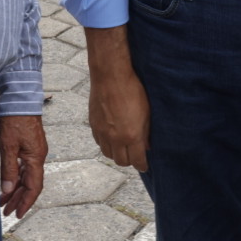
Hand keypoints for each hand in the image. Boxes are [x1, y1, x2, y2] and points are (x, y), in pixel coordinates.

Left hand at [0, 115, 47, 217]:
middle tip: (6, 212)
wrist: (20, 98)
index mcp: (36, 158)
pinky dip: (16, 177)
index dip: (25, 202)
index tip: (17, 215)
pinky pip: (25, 167)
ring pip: (27, 176)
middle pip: (30, 184)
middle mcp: (38, 156)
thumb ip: (9, 169)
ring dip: (16, 189)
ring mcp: (35, 151)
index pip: (33, 187)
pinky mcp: (30, 145)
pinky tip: (8, 182)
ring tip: (4, 201)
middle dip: (18, 199)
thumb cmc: (15, 120)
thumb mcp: (8, 146)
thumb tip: (7, 190)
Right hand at [84, 26, 150, 170]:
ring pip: (108, 154)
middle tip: (134, 156)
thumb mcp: (146, 112)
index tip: (145, 165)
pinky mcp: (93, 125)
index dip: (142, 165)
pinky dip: (106, 144)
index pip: (137, 161)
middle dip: (129, 161)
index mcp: (131, 136)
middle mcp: (115, 138)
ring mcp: (102, 132)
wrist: (110, 75)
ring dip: (116, 154)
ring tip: (123, 147)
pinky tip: (111, 137)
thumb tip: (146, 146)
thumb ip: (146, 132)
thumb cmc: (133, 90)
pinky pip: (99, 142)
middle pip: (121, 161)